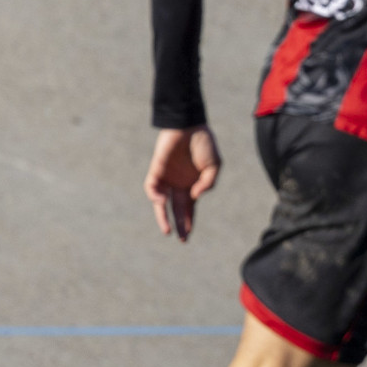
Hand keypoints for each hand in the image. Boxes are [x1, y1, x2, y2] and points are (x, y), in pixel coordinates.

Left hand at [145, 126, 220, 241]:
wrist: (189, 126)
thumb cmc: (204, 144)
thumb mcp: (214, 166)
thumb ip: (208, 183)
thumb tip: (194, 196)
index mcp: (193, 185)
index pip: (189, 208)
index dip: (189, 221)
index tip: (188, 235)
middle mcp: (179, 184)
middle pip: (177, 210)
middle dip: (180, 225)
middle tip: (182, 239)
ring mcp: (167, 178)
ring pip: (161, 203)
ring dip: (163, 217)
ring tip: (167, 230)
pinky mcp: (156, 170)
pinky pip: (152, 187)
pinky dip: (155, 196)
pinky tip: (162, 201)